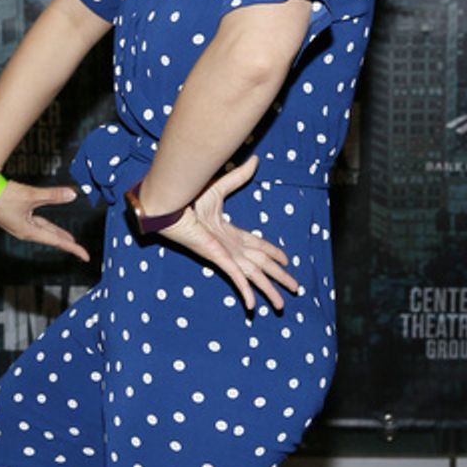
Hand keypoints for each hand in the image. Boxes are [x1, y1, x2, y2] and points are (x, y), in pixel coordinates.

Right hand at [0, 180, 90, 262]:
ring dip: (55, 232)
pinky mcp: (13, 216)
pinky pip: (34, 222)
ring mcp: (17, 224)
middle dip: (64, 241)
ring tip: (66, 237)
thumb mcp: (30, 195)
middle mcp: (23, 230)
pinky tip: (44, 222)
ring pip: (42, 230)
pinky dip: (44, 224)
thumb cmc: (1, 194)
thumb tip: (73, 194)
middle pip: (49, 237)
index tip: (85, 255)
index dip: (73, 247)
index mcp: (28, 231)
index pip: (56, 241)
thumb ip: (53, 195)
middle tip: (77, 247)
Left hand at [157, 154, 300, 311]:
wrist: (171, 204)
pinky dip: (245, 292)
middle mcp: (230, 246)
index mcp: (231, 233)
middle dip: (279, 277)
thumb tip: (255, 160)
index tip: (286, 261)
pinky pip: (235, 277)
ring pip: (253, 275)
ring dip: (268, 290)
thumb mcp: (220, 186)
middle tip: (295, 288)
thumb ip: (239, 177)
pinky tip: (252, 307)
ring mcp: (224, 254)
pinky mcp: (217, 258)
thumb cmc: (188, 197)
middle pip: (262, 265)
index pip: (258, 246)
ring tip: (282, 304)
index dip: (273, 254)